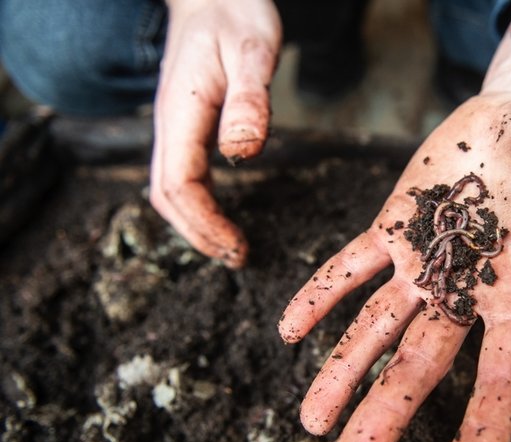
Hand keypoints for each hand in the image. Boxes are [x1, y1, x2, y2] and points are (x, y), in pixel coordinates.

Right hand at [149, 0, 281, 267]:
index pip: (180, 185)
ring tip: (230, 247)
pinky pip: (179, 173)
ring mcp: (172, 125)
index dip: (205, 223)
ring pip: (168, 187)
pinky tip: (219, 214)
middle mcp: (168, 124)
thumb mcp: (253, 51)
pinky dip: (196, 203)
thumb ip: (250, 100)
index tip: (237, 247)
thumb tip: (243, 153)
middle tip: (238, 257)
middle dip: (199, 233)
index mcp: (181, 111)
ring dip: (195, 223)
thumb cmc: (236, 15)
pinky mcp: (183, 124)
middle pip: (166, 195)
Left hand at [278, 94, 510, 441]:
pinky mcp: (397, 224)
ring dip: (344, 370)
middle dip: (387, 413)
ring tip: (312, 422)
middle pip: (423, 363)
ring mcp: (428, 259)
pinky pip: (353, 264)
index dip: (484, 432)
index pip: (504, 376)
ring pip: (380, 326)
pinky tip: (290, 328)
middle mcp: (468, 289)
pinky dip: (324, 293)